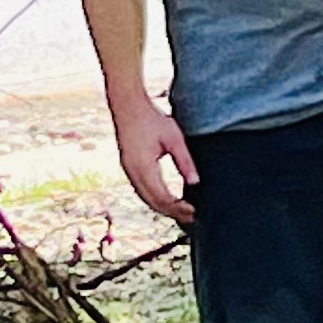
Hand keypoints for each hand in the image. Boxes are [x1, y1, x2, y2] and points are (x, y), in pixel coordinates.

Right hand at [110, 91, 197, 222]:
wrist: (127, 105)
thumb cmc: (151, 118)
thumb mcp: (174, 138)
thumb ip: (185, 161)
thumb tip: (196, 182)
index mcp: (144, 167)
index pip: (162, 197)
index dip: (178, 207)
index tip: (193, 210)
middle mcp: (133, 173)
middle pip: (153, 202)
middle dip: (172, 212)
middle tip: (191, 217)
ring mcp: (128, 171)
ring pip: (145, 198)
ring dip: (162, 208)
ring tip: (180, 212)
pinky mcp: (127, 167)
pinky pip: (141, 190)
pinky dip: (154, 199)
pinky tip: (165, 200)